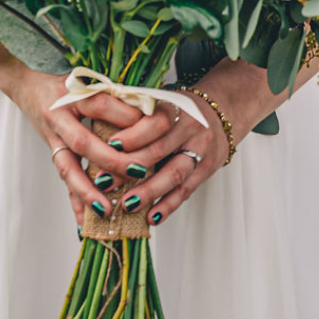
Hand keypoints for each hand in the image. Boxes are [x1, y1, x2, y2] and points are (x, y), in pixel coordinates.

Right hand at [6, 68, 175, 226]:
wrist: (26, 86)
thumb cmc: (65, 83)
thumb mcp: (89, 79)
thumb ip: (114, 92)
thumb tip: (148, 108)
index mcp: (72, 94)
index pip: (100, 104)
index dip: (125, 115)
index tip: (150, 124)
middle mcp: (59, 118)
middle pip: (84, 142)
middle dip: (111, 161)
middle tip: (138, 172)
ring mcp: (53, 138)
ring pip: (68, 168)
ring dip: (87, 191)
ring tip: (106, 210)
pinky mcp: (53, 153)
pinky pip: (64, 180)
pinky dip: (74, 202)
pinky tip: (84, 223)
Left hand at [97, 83, 242, 227]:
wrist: (221, 112)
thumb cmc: (179, 109)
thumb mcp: (161, 101)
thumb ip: (136, 112)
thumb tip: (98, 130)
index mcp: (176, 106)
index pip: (154, 122)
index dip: (132, 135)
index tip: (109, 146)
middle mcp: (191, 127)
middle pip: (160, 150)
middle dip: (130, 168)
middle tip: (104, 182)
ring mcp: (201, 149)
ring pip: (175, 173)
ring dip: (150, 192)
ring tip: (127, 205)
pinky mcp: (207, 169)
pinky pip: (186, 190)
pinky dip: (168, 205)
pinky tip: (152, 216)